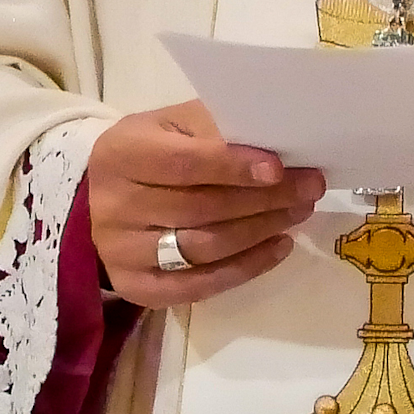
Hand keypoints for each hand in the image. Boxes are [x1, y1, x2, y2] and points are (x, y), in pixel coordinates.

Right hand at [88, 102, 325, 307]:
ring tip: (298, 213)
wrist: (105, 199)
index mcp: (121, 154)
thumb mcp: (174, 126)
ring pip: (204, 248)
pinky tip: (278, 247)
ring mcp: (122, 253)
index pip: (182, 164)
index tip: (279, 168)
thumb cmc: (152, 152)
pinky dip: (246, 268)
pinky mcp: (137, 287)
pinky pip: (200, 285)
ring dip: (260, 231)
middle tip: (308, 189)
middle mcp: (114, 207)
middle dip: (262, 200)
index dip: (232, 166)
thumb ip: (216, 130)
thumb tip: (278, 143)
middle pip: (199, 208)